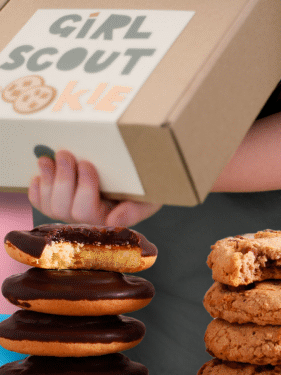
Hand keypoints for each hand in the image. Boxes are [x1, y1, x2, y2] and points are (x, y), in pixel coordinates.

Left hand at [28, 150, 161, 226]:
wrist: (144, 180)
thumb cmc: (148, 188)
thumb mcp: (150, 196)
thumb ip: (135, 209)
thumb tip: (114, 221)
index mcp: (108, 220)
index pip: (86, 212)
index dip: (83, 187)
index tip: (88, 163)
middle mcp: (88, 221)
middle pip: (63, 208)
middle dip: (62, 179)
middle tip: (65, 153)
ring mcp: (72, 213)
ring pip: (50, 205)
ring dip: (48, 179)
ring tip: (48, 159)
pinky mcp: (60, 204)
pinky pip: (41, 203)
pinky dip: (36, 189)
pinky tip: (39, 175)